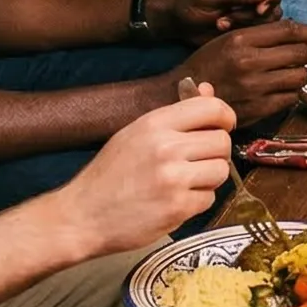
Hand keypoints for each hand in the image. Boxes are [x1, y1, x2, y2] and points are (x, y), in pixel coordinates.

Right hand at [59, 88, 235, 253]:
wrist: (81, 217)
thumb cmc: (108, 176)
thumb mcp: (135, 134)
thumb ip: (175, 114)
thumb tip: (207, 90)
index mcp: (154, 124)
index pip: (212, 108)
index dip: (225, 117)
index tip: (223, 126)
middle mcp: (166, 147)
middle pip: (222, 141)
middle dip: (215, 153)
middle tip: (197, 162)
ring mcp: (173, 178)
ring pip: (221, 170)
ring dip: (208, 179)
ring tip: (184, 183)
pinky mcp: (177, 207)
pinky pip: (210, 199)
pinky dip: (197, 202)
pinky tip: (174, 201)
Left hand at [152, 0, 286, 37]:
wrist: (180, 24)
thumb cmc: (190, 4)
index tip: (259, 9)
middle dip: (255, 11)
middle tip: (231, 17)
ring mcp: (255, 0)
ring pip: (272, 14)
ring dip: (248, 22)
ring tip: (223, 22)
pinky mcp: (253, 17)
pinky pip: (264, 26)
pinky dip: (246, 30)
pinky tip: (226, 27)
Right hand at [176, 20, 306, 123]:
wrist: (182, 97)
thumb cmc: (207, 65)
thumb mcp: (227, 40)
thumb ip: (258, 36)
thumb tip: (295, 34)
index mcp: (242, 39)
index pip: (289, 31)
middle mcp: (250, 62)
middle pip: (300, 53)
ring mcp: (255, 87)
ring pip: (300, 77)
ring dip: (301, 75)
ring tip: (294, 74)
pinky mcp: (258, 109)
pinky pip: (290, 98)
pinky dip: (292, 93)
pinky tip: (283, 90)